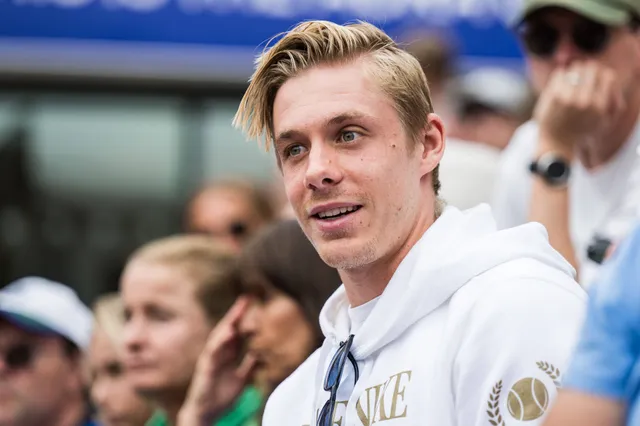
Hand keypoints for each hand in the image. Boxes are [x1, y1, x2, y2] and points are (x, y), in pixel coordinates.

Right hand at [178, 297, 257, 425]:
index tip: (256, 303)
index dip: (245, 318)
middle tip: (247, 298)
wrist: (206, 412)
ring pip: (220, 336)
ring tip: (239, 309)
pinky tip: (229, 332)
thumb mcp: (241, 378)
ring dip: (229, 322)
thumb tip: (263, 355)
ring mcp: (211, 358)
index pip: (238, 332)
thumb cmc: (221, 394)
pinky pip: (213, 351)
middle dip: (237, 313)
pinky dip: (221, 341)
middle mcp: (219, 352)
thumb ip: (250, 365)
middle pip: (229, 328)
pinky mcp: (206, 367)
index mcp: (228, 354)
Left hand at [534, 61, 625, 155]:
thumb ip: (613, 103)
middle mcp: (586, 101)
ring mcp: (568, 98)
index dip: (602, 74)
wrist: (556, 144)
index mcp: (600, 106)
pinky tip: (559, 82)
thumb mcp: (603, 122)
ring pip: (575, 69)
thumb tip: (611, 79)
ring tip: (570, 77)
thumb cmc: (581, 132)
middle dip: (587, 70)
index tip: (595, 77)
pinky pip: (560, 74)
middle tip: (581, 73)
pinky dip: (560, 75)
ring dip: (573, 71)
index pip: (608, 76)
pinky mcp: (553, 96)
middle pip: (591, 69)